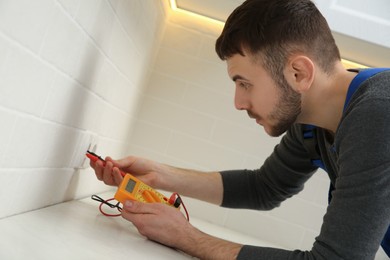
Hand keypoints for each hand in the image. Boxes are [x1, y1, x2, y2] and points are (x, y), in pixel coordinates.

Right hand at [90, 155, 162, 187]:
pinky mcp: (125, 187)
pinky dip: (116, 175)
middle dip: (98, 169)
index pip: (103, 167)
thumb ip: (119, 162)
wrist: (155, 172)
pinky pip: (117, 183)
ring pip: (107, 180)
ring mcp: (120, 182)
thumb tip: (107, 160)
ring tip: (109, 164)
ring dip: (106, 171)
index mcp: (117, 168)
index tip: (92, 159)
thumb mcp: (130, 160)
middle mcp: (117, 176)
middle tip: (99, 162)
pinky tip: (117, 169)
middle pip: (102, 176)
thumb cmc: (144, 166)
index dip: (96, 164)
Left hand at [121, 200, 242, 258]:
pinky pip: (148, 223)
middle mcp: (141, 228)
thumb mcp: (157, 208)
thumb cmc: (173, 223)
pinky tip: (161, 214)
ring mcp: (147, 232)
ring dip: (148, 211)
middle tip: (150, 200)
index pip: (124, 212)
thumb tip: (128, 203)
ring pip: (142, 218)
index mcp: (140, 221)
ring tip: (159, 206)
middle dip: (140, 206)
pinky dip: (152, 217)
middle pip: (134, 214)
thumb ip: (140, 206)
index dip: (127, 203)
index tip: (132, 196)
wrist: (184, 235)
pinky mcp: (153, 233)